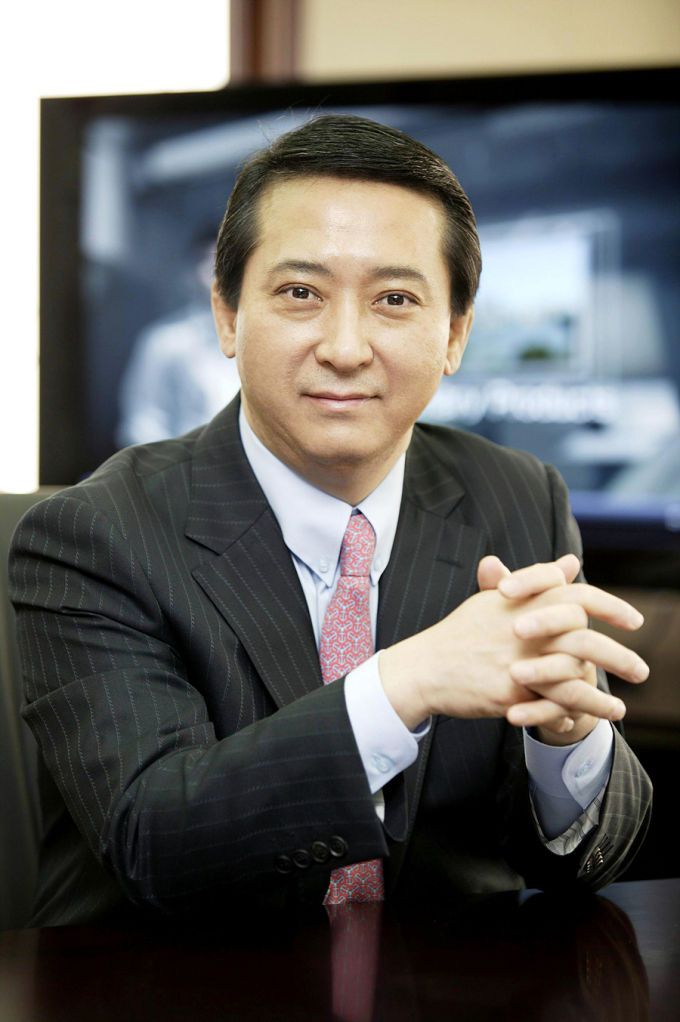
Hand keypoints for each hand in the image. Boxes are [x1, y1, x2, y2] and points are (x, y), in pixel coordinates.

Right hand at [379, 555, 647, 742]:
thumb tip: (570, 562)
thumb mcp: (496, 601)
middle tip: (642, 671)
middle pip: (583, 639)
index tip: (634, 621)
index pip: (576, 595)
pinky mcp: (508, 691)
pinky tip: (586, 720)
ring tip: (622, 709)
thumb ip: (537, 582)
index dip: (610, 606)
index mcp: (522, 601)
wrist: (424, 668)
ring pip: (572, 679)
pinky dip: (572, 713)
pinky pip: (550, 705)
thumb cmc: (461, 634)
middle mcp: (522, 628)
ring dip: (601, 697)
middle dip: (618, 657)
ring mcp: (515, 660)